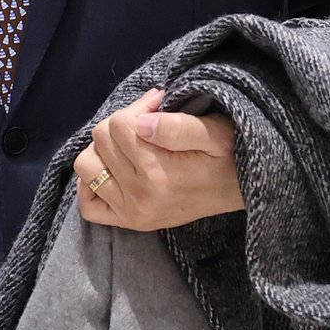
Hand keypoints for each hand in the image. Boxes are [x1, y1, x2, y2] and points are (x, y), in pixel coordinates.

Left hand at [73, 88, 243, 230]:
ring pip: (86, 166)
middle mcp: (139, 195)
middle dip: (121, 124)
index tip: (158, 108)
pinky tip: (113, 171)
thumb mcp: (215, 133)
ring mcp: (132, 211)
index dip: (137, 109)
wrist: (243, 190)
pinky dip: (91, 185)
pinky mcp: (130, 222)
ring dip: (102, 150)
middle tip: (147, 124)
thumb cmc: (228, 156)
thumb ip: (179, 126)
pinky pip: (89, 206)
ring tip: (129, 145)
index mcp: (158, 172)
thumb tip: (140, 123)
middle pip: (101, 140)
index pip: (118, 124)